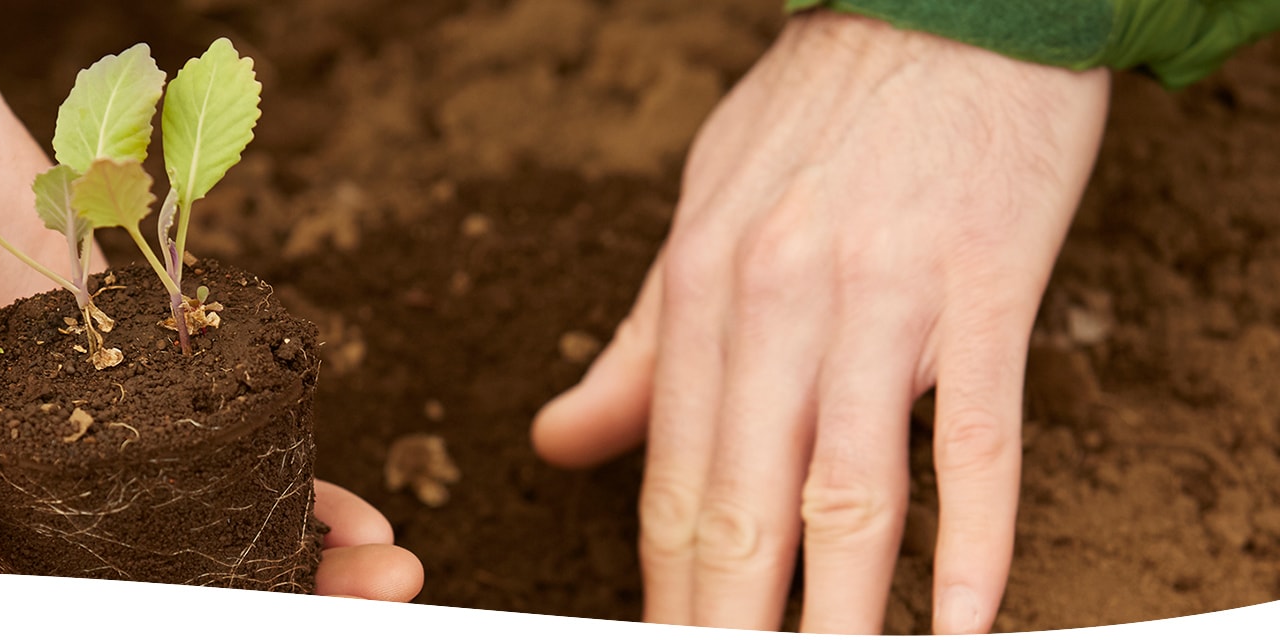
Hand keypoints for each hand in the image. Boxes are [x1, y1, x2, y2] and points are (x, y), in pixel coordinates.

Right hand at [0, 34, 420, 599]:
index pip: (42, 610)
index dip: (140, 631)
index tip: (232, 633)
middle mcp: (18, 501)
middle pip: (141, 590)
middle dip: (248, 607)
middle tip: (356, 608)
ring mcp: (88, 445)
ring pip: (194, 529)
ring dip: (290, 559)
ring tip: (380, 568)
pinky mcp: (138, 379)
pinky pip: (216, 442)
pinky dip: (287, 479)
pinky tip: (352, 509)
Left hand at [532, 12, 1107, 632]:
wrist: (945, 10)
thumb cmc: (817, 118)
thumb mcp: (701, 214)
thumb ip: (639, 347)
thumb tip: (560, 443)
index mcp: (705, 289)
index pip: (673, 475)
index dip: (662, 584)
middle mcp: (783, 302)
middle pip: (745, 501)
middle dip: (726, 621)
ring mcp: (887, 302)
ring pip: (850, 491)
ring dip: (836, 613)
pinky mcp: (987, 294)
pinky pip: (979, 440)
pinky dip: (972, 539)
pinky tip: (959, 620)